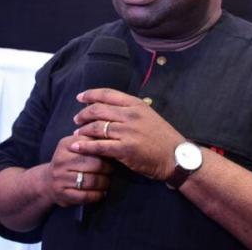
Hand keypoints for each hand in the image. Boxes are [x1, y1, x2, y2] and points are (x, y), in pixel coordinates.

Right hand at [41, 134, 113, 207]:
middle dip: (107, 168)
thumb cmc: (69, 161)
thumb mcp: (75, 146)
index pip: (91, 145)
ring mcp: (60, 178)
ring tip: (107, 181)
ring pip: (91, 181)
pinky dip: (97, 195)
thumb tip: (111, 138)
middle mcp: (61, 160)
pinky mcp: (62, 194)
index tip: (112, 154)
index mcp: (66, 144)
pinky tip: (102, 192)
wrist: (48, 181)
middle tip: (112, 169)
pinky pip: (85, 196)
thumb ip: (90, 140)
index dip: (105, 151)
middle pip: (94, 164)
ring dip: (104, 182)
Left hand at [71, 89, 185, 180]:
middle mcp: (130, 115)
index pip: (107, 94)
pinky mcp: (125, 149)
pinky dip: (85, 146)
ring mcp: (127, 132)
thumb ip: (131, 110)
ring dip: (82, 130)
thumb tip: (111, 107)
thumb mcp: (148, 115)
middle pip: (98, 110)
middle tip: (76, 119)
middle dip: (83, 113)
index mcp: (136, 104)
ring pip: (96, 127)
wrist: (176, 157)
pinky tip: (76, 146)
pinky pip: (99, 146)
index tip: (80, 97)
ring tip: (76, 132)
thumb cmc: (162, 137)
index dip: (90, 94)